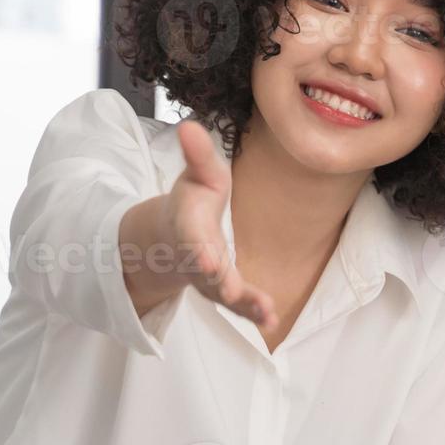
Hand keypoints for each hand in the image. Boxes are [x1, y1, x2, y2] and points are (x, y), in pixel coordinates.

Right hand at [158, 119, 276, 330]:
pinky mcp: (225, 292)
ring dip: (243, 303)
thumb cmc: (191, 202)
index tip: (206, 259)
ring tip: (265, 312)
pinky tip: (272, 320)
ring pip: (224, 294)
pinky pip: (240, 306)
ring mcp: (210, 279)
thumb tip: (188, 124)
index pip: (192, 237)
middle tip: (229, 290)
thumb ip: (196, 155)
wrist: (172, 240)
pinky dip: (254, 313)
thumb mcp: (195, 175)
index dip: (198, 248)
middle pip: (207, 272)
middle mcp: (196, 257)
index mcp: (188, 225)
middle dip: (218, 280)